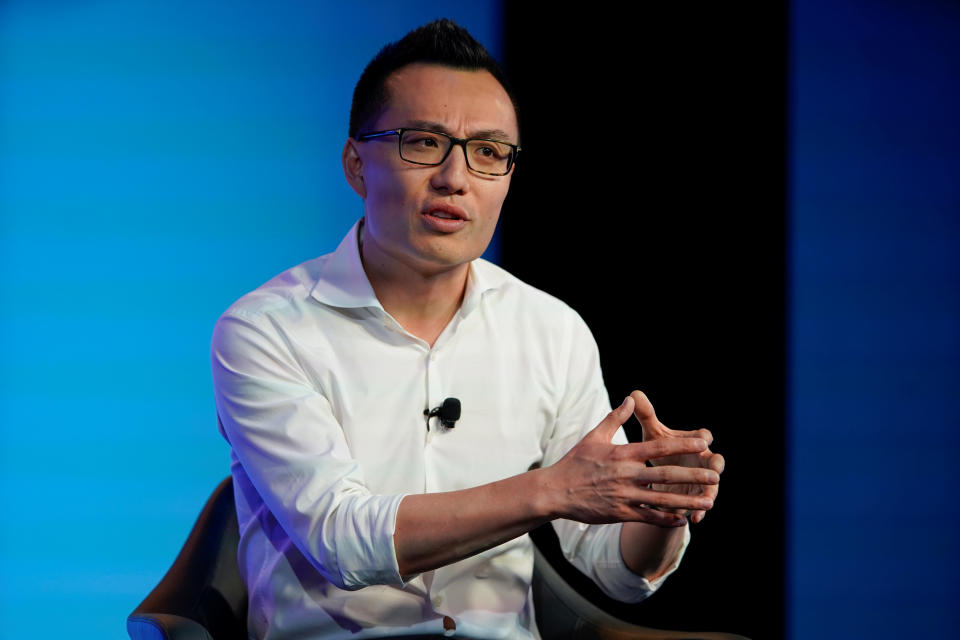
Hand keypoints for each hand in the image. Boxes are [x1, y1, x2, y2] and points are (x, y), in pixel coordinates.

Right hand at [547, 396, 719, 527]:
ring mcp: (624, 496)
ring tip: (708, 500)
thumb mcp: (594, 437)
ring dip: (687, 500)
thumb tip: (630, 399)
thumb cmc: (576, 462)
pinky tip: (683, 518)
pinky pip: (648, 517)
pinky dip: (667, 518)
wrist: (557, 491)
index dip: (683, 445)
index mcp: (622, 454)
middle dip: (693, 475)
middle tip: (715, 475)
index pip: (658, 448)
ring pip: (662, 499)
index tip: (703, 443)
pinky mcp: (620, 513)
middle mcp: (626, 475)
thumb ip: (615, 418)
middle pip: (666, 474)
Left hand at [631, 390, 724, 523]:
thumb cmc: (659, 450)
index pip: (702, 436)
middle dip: (714, 465)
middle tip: (715, 469)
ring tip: (707, 500)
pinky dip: (698, 512)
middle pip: (714, 461)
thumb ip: (647, 416)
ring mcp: (703, 480)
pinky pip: (701, 506)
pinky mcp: (697, 498)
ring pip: (711, 486)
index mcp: (693, 442)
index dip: (701, 437)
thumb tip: (633, 393)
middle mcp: (703, 460)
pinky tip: (694, 519)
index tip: (701, 439)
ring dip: (709, 492)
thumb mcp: (653, 434)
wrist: (659, 475)